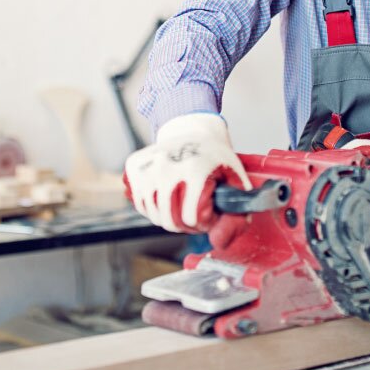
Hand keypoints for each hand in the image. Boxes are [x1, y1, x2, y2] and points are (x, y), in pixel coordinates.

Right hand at [123, 113, 251, 233]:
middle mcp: (166, 168)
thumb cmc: (214, 156)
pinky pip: (140, 203)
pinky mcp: (133, 166)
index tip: (208, 214)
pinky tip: (165, 198)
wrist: (190, 129)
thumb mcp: (235, 177)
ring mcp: (147, 167)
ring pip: (153, 215)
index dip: (202, 223)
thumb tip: (218, 241)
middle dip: (184, 224)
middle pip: (169, 221)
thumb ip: (236, 213)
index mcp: (194, 171)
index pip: (190, 219)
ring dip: (168, 217)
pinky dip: (152, 207)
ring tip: (180, 206)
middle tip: (193, 214)